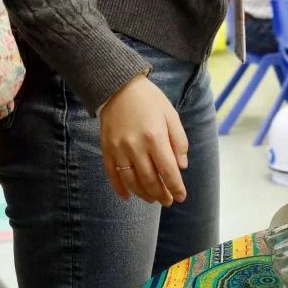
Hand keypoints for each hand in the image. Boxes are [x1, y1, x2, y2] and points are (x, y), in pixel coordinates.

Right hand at [100, 75, 188, 204]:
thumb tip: (181, 166)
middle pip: (150, 180)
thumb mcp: (171, 115)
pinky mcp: (106, 149)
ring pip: (131, 181)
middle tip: (168, 201)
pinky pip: (112, 174)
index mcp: (155, 137)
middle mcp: (136, 146)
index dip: (176, 187)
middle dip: (161, 194)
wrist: (118, 86)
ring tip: (153, 199)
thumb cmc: (149, 99)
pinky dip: (119, 188)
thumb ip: (179, 141)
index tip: (181, 196)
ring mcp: (119, 149)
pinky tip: (128, 196)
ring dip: (143, 194)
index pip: (168, 170)